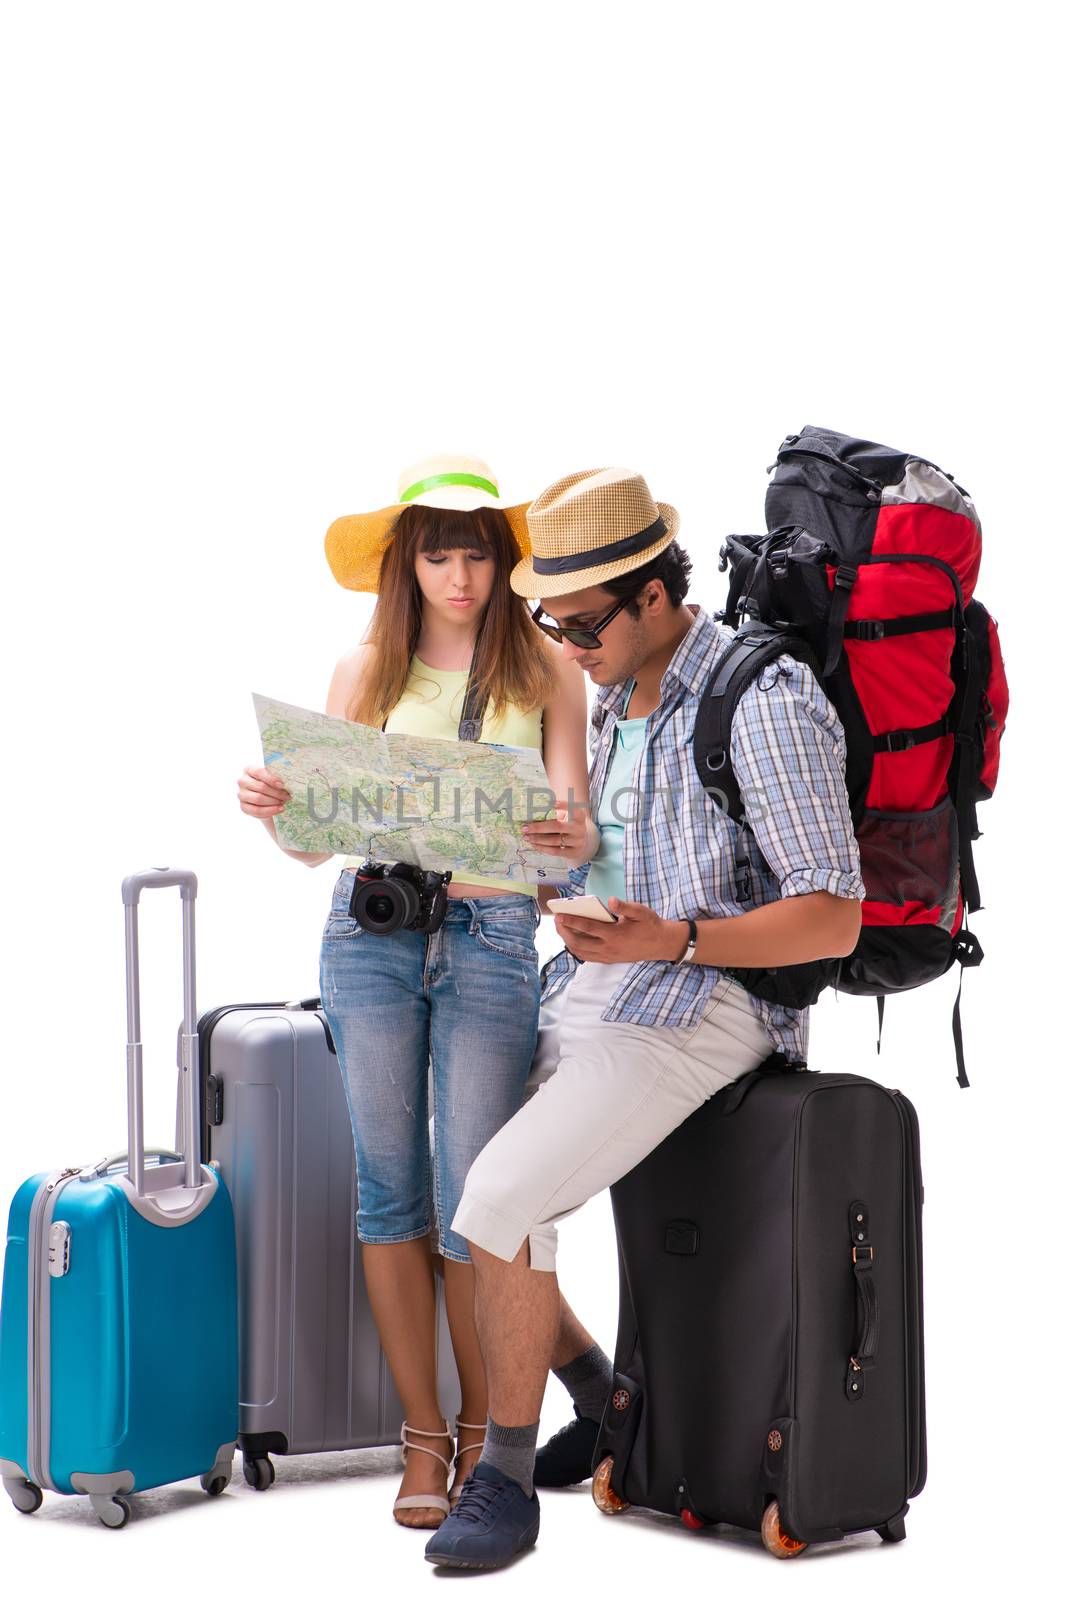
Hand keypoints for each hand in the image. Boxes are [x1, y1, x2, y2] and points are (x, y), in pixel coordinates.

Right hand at [238, 764, 290, 818]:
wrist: (266, 797)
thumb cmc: (270, 784)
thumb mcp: (272, 777)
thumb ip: (276, 776)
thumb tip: (287, 782)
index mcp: (249, 769)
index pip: (259, 772)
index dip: (271, 779)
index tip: (282, 785)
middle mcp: (242, 781)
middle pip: (260, 787)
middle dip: (276, 793)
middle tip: (287, 796)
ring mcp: (241, 794)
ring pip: (258, 799)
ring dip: (274, 802)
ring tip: (283, 802)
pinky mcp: (243, 807)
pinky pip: (257, 810)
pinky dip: (270, 811)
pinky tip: (280, 809)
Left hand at [522, 801, 593, 860]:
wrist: (581, 841)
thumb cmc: (568, 825)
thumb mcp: (565, 817)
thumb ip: (554, 814)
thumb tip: (532, 814)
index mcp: (578, 816)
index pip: (572, 808)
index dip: (562, 806)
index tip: (551, 803)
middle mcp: (579, 828)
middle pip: (557, 826)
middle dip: (539, 827)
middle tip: (525, 828)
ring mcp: (578, 841)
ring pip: (554, 840)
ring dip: (538, 839)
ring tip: (527, 837)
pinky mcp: (574, 852)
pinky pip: (556, 851)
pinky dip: (543, 848)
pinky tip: (534, 845)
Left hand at [555, 898, 688, 963]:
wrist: (661, 944)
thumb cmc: (650, 925)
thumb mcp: (641, 912)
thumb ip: (625, 907)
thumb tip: (611, 901)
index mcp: (615, 935)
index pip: (588, 928)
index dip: (572, 921)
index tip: (559, 915)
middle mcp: (609, 948)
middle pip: (579, 943)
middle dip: (564, 932)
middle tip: (556, 921)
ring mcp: (608, 956)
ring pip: (581, 952)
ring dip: (568, 941)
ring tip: (561, 929)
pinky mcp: (609, 960)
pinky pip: (587, 956)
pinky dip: (577, 949)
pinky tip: (572, 939)